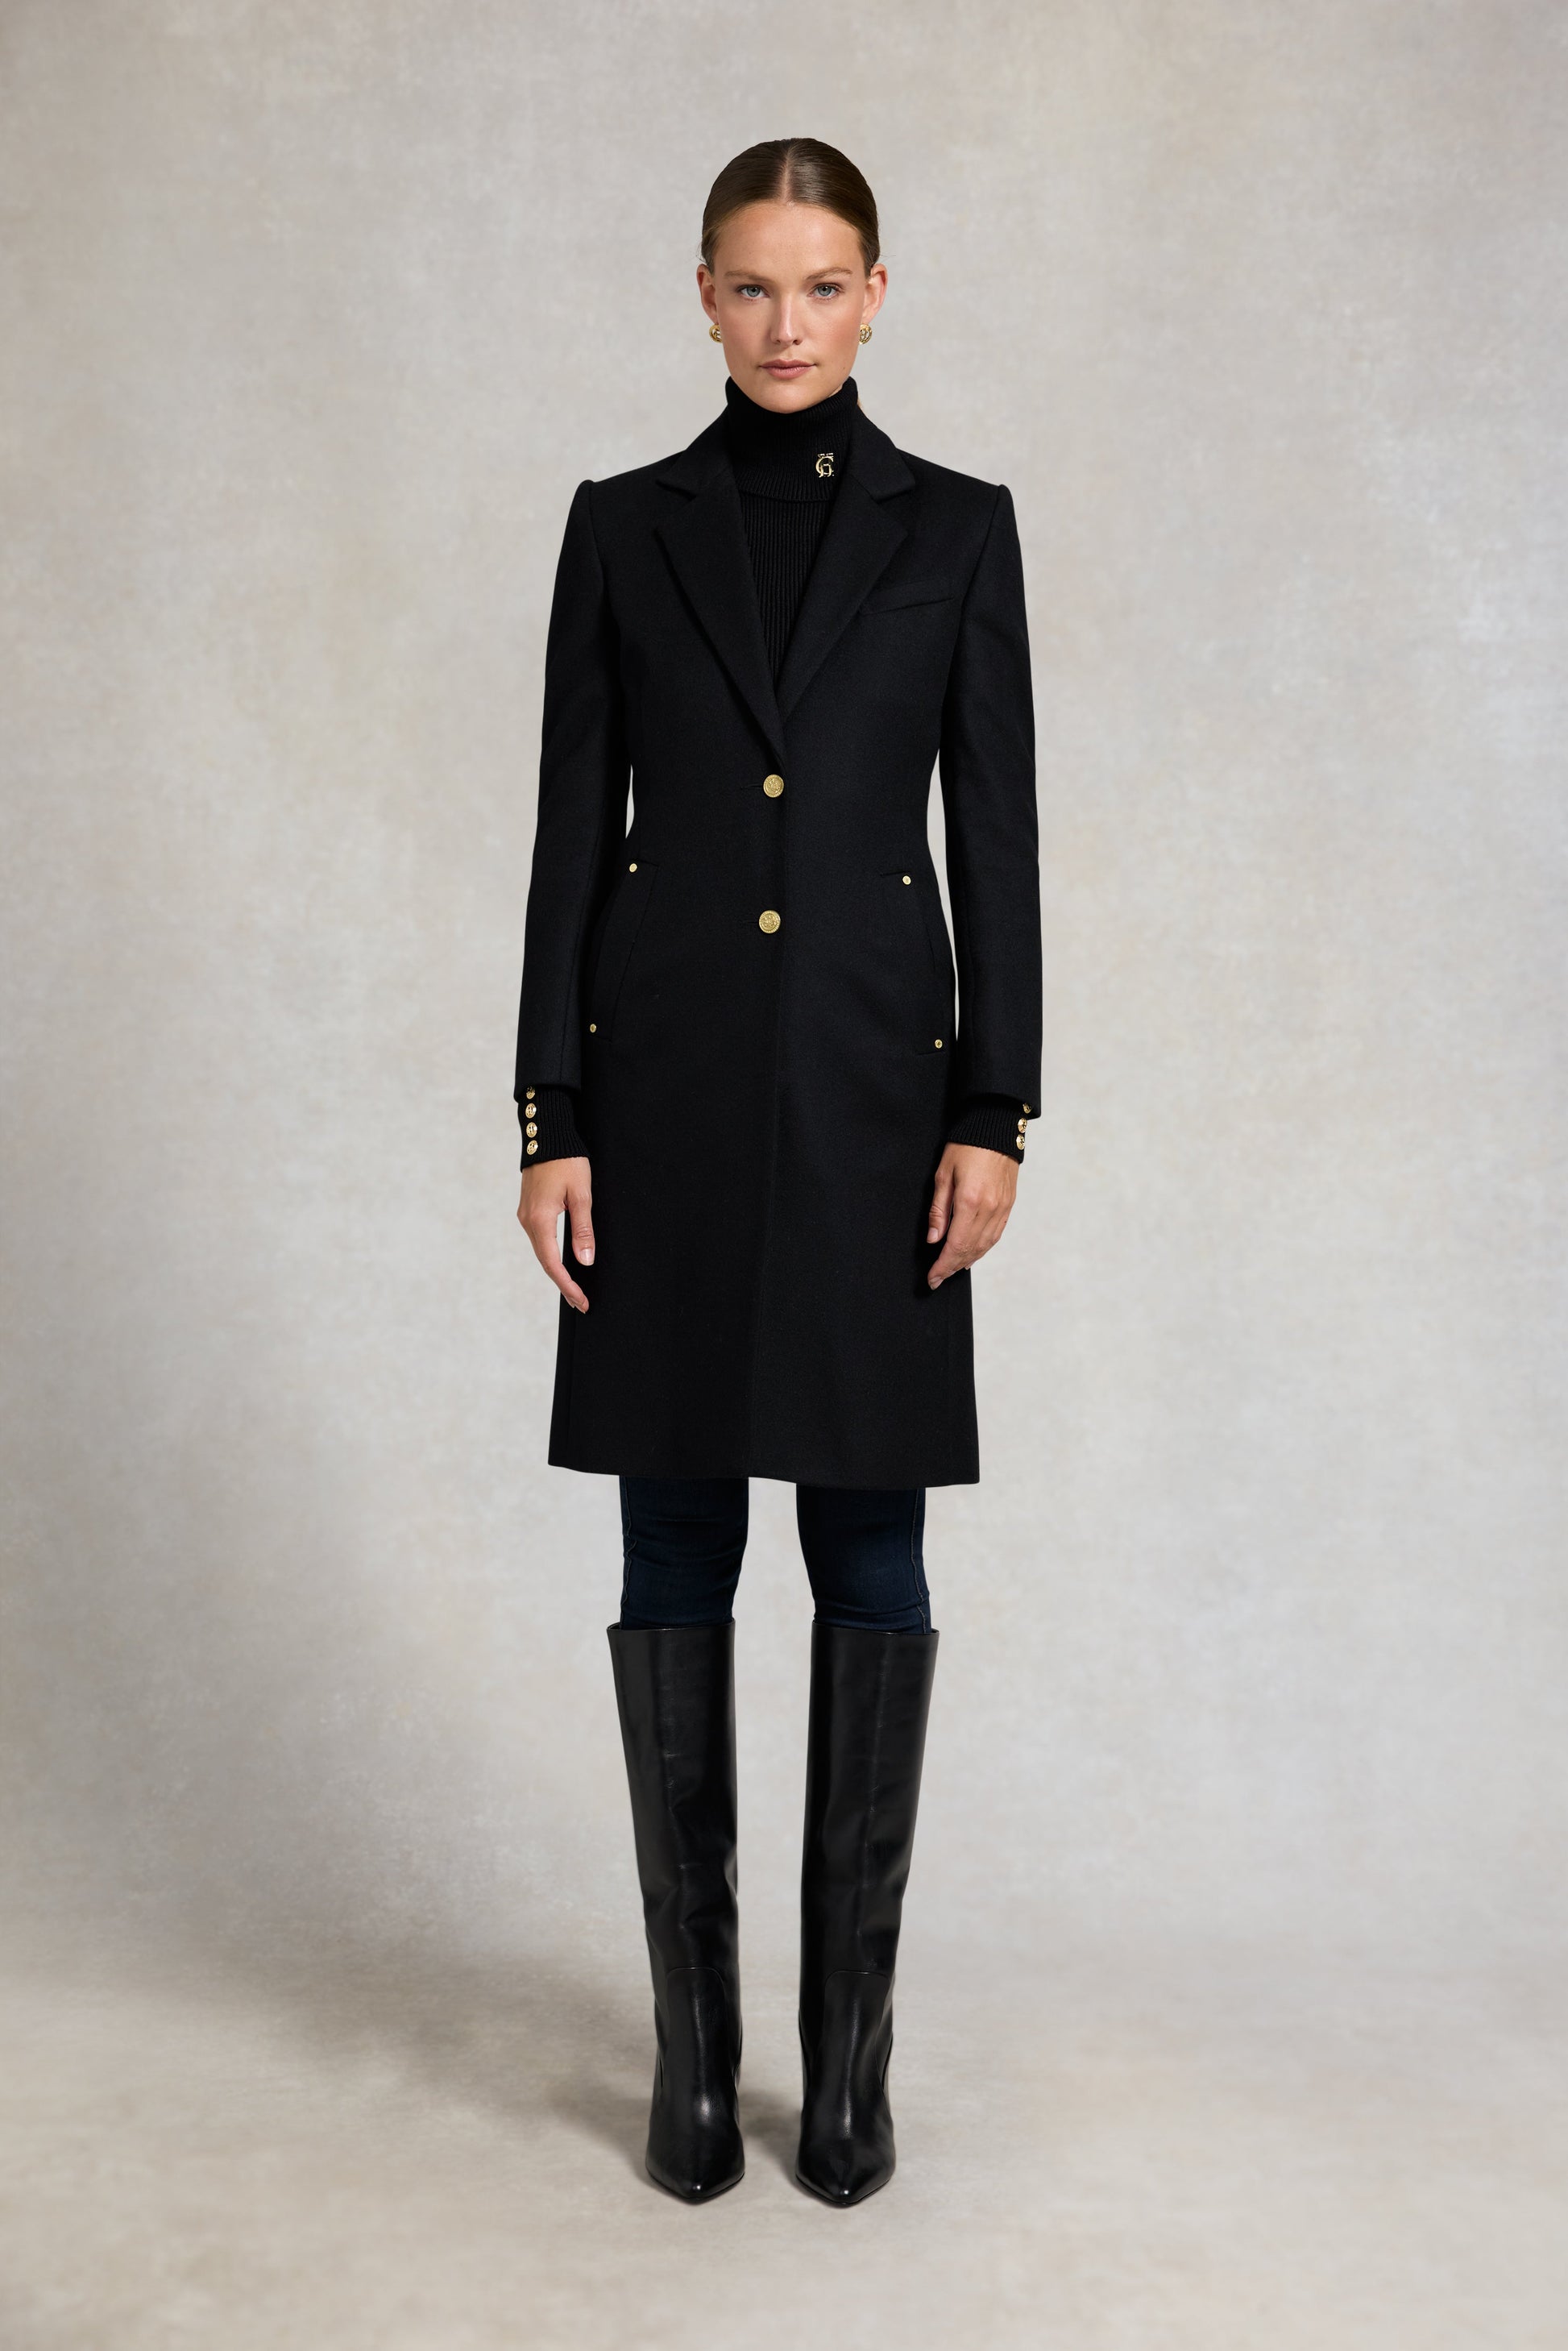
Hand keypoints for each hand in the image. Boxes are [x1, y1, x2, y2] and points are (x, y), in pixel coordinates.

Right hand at [517, 1156, 594, 1311]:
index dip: (568, 1285)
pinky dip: (551, 1255)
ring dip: (557, 1270)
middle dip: (563, 1283)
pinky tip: (562, 1262)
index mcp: (540, 1220)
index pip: (553, 1264)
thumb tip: (584, 1261)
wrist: (547, 1135)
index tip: (582, 1302)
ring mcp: (526, 1215)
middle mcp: (528, 1221)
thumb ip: (583, 1229)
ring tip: (574, 1287)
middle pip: (545, 1262)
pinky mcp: (529, 1209)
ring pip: (542, 1251)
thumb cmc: (567, 1161)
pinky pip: (540, 1239)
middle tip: (580, 1302)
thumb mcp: (581, 1195)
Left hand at [926, 1142, 1017, 1288]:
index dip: (943, 1265)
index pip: (955, 1245)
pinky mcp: (1009, 1204)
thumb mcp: (943, 1174)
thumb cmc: (966, 1147)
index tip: (932, 1278)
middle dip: (952, 1268)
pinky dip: (983, 1248)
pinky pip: (995, 1235)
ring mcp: (1002, 1208)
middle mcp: (989, 1209)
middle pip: (970, 1250)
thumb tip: (934, 1239)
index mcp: (970, 1201)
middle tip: (938, 1279)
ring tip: (952, 1270)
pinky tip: (973, 1254)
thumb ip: (938, 1210)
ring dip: (968, 1261)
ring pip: (985, 1245)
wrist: (996, 1128)